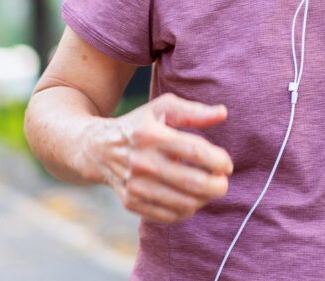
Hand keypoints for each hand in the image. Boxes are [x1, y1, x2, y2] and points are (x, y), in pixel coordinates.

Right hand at [96, 93, 232, 223]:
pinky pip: (170, 216)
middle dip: (218, 186)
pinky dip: (187, 210)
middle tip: (223, 181)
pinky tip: (189, 198)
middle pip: (194, 183)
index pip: (195, 152)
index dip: (219, 161)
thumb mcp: (162, 108)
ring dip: (205, 199)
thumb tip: (222, 113)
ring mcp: (135, 185)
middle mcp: (141, 162)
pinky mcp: (131, 202)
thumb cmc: (139, 125)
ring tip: (208, 189)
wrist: (98, 148)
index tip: (226, 164)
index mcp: (150, 135)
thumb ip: (193, 111)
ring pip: (184, 204)